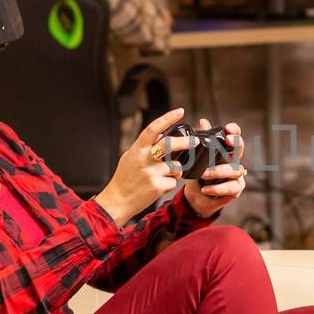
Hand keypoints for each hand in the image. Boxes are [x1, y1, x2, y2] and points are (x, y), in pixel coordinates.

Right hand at [94, 108, 190, 223]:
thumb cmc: (125, 178)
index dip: (167, 118)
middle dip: (185, 142)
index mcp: (137, 149)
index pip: (153, 129)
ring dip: (176, 171)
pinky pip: (173, 182)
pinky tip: (160, 187)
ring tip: (165, 176)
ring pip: (176, 166)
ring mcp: (151, 173)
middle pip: (169, 145)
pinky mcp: (157, 187)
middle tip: (195, 142)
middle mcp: (144, 159)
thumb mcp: (130, 157)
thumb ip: (145, 146)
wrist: (117, 201)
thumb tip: (161, 134)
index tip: (180, 111)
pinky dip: (170, 184)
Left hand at [183, 120, 245, 217]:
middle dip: (235, 144)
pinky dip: (217, 188)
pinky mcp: (235, 190)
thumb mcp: (196, 159)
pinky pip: (230, 187)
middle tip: (227, 140)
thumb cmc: (198, 176)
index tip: (228, 128)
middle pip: (240, 150)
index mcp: (225, 152)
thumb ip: (201, 141)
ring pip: (234, 170)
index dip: (234, 132)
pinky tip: (205, 189)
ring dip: (218, 171)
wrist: (196, 198)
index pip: (234, 138)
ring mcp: (236, 176)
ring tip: (203, 174)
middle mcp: (234, 162)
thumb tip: (204, 121)